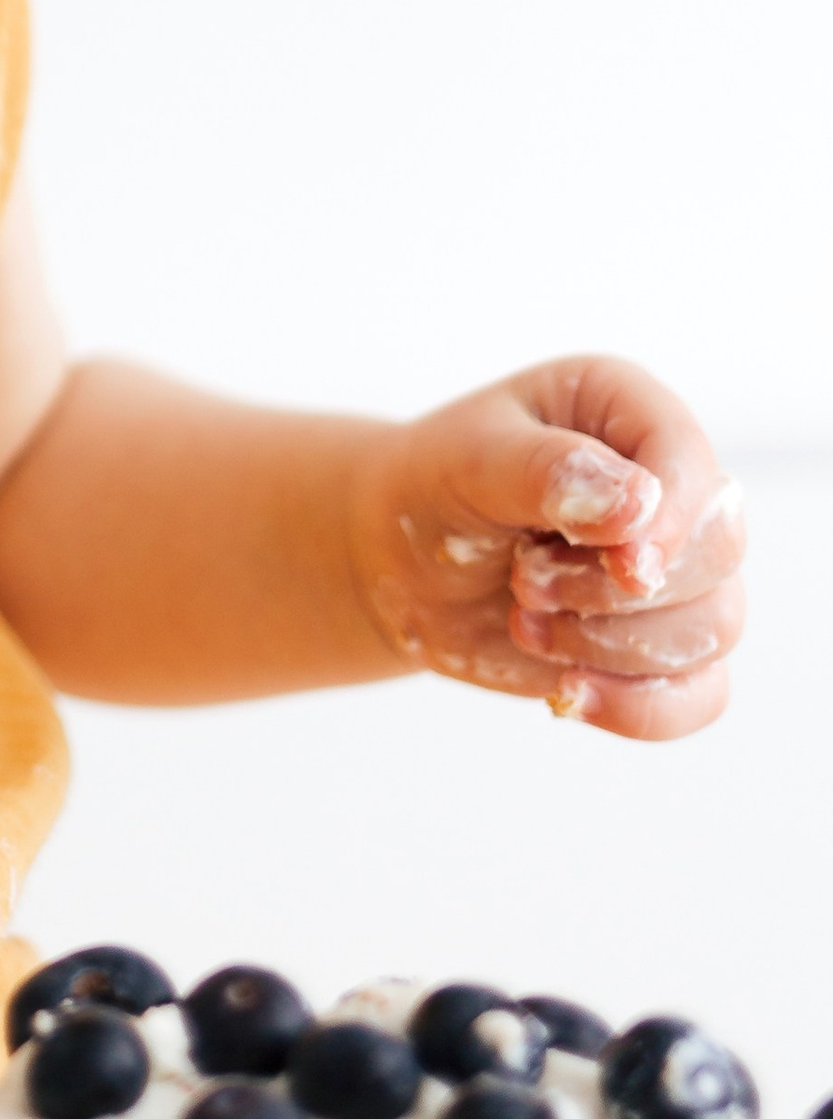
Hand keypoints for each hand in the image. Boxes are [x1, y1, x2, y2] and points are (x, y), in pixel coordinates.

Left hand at [351, 357, 743, 738]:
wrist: (400, 564)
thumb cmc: (435, 489)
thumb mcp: (469, 460)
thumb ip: (547, 471)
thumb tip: (641, 504)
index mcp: (625, 411)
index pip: (690, 461)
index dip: (672, 520)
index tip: (622, 565)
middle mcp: (667, 487)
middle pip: (719, 549)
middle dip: (618, 589)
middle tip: (525, 582)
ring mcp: (674, 569)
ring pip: (714, 625)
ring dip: (611, 644)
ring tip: (523, 618)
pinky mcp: (660, 643)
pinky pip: (700, 693)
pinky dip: (640, 706)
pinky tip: (569, 694)